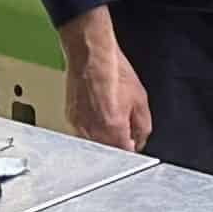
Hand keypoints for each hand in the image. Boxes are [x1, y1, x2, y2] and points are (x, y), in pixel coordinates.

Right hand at [60, 7, 150, 152]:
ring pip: (94, 144)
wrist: (91, 56)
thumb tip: (140, 140)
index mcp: (112, 130)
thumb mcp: (140, 100)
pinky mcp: (69, 119)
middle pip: (108, 151)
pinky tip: (98, 111)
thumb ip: (143, 126)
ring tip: (110, 114)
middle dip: (118, 144)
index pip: (125, 154)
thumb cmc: (115, 72)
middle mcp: (92, 133)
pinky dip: (91, 128)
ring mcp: (78, 127)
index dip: (133, 148)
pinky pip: (82, 133)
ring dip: (104, 137)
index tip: (135, 141)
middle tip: (124, 126)